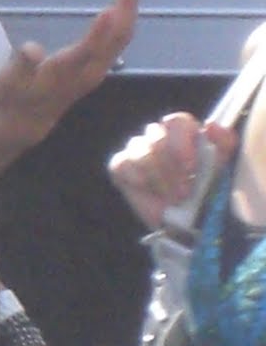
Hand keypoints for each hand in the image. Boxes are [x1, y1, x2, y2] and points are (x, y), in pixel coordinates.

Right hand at [0, 0, 139, 149]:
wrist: (26, 123)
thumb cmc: (14, 98)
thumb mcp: (7, 83)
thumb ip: (21, 65)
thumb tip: (32, 49)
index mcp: (64, 74)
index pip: (86, 53)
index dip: (98, 33)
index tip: (109, 9)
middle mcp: (87, 72)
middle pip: (115, 39)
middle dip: (126, 7)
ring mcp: (97, 70)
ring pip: (121, 38)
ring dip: (129, 9)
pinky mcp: (98, 67)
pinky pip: (119, 40)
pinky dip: (125, 19)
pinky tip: (125, 4)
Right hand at [108, 112, 236, 229]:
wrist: (187, 223)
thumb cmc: (206, 191)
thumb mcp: (223, 166)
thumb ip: (224, 142)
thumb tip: (211, 126)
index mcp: (184, 132)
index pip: (177, 122)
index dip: (181, 143)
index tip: (190, 168)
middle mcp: (159, 136)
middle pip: (156, 137)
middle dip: (171, 169)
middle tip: (184, 193)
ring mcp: (138, 150)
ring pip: (140, 151)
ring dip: (158, 178)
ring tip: (171, 199)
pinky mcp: (122, 166)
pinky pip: (121, 164)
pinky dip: (135, 177)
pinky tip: (146, 188)